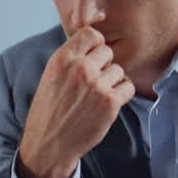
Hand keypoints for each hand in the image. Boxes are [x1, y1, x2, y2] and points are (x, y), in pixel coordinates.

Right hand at [17, 27, 134, 177]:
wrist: (49, 144)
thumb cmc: (49, 110)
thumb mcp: (51, 76)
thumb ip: (71, 58)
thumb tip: (94, 43)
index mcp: (62, 59)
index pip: (91, 33)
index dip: (95, 45)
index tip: (91, 57)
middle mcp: (80, 69)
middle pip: (107, 51)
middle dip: (103, 65)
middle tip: (93, 82)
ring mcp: (96, 86)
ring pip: (119, 70)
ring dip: (112, 81)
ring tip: (97, 95)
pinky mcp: (110, 103)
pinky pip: (128, 87)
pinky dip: (121, 95)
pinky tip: (107, 103)